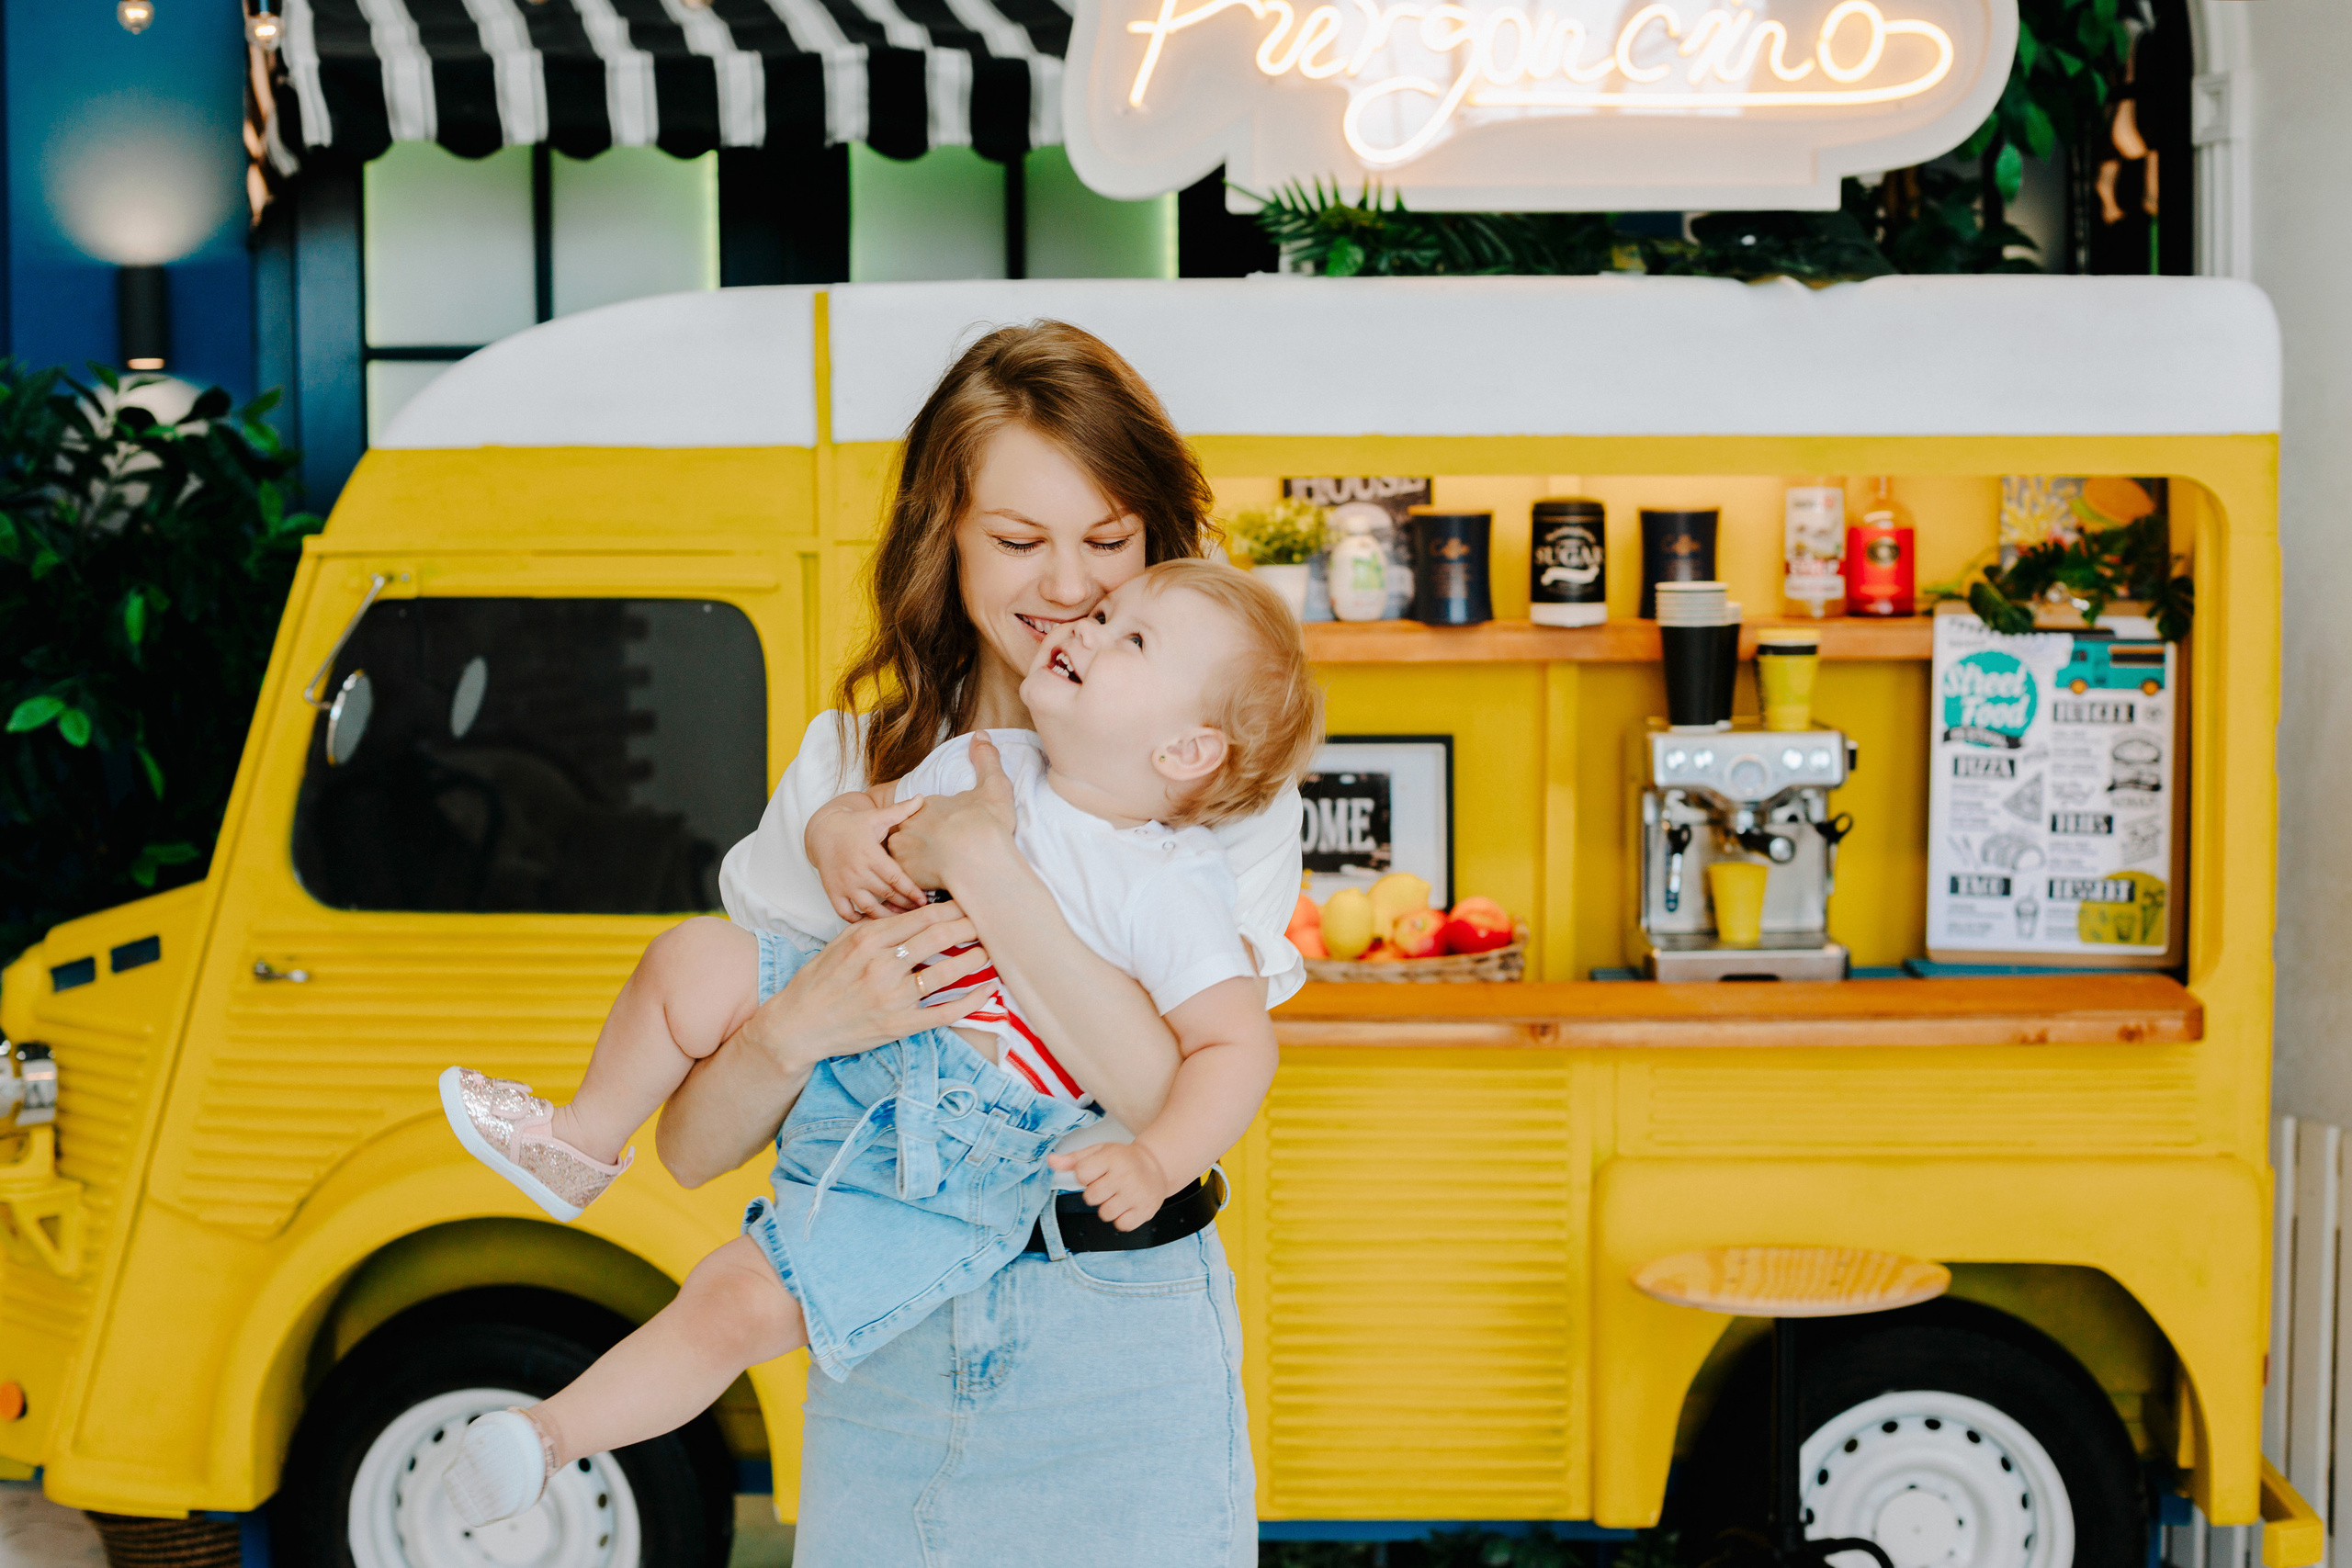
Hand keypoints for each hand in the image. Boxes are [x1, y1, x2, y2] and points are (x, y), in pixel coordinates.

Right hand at [729, 902, 995, 1075]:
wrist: (798, 1025)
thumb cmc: (819, 981)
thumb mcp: (840, 943)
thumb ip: (876, 927)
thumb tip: (914, 913)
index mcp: (868, 939)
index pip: (921, 916)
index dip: (952, 908)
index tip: (970, 902)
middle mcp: (882, 965)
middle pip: (939, 937)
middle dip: (970, 926)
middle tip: (989, 920)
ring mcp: (892, 997)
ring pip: (947, 972)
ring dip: (975, 959)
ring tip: (990, 951)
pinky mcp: (899, 1025)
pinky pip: (944, 1012)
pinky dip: (971, 1001)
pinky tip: (988, 991)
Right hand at [807, 791, 927, 920]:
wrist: (822, 831)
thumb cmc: (855, 825)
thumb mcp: (877, 816)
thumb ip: (900, 810)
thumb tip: (921, 797)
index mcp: (870, 854)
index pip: (895, 878)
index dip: (911, 891)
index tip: (925, 900)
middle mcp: (857, 871)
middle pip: (886, 894)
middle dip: (905, 906)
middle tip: (922, 914)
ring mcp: (844, 883)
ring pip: (868, 908)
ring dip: (886, 917)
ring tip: (902, 922)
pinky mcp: (833, 892)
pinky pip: (845, 913)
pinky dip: (858, 921)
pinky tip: (874, 924)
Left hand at [886, 732, 1018, 892]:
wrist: (980, 864)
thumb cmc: (987, 827)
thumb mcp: (994, 786)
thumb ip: (987, 760)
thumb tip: (981, 735)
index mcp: (926, 805)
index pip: (921, 811)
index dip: (935, 823)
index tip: (949, 834)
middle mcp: (908, 825)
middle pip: (907, 832)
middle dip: (919, 842)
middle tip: (938, 856)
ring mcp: (902, 851)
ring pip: (900, 856)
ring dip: (912, 863)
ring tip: (931, 874)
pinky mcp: (902, 875)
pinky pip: (902, 879)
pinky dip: (912, 882)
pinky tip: (928, 887)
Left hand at [1046, 1140, 1174, 1231]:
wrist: (1156, 1166)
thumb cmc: (1124, 1160)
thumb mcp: (1099, 1152)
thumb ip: (1073, 1159)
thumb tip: (1051, 1161)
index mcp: (1111, 1158)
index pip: (1081, 1174)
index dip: (1085, 1176)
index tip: (1096, 1172)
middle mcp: (1124, 1176)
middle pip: (1091, 1197)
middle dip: (1095, 1194)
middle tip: (1107, 1185)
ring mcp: (1136, 1195)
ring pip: (1104, 1214)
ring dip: (1108, 1207)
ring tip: (1118, 1195)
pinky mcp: (1145, 1210)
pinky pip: (1121, 1225)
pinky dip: (1121, 1219)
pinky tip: (1127, 1206)